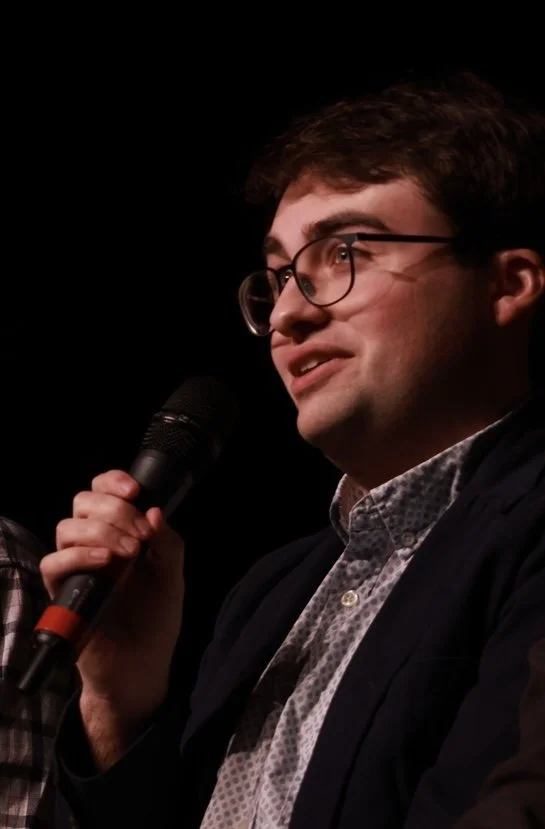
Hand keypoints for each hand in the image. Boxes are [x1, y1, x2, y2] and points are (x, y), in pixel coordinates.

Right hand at [40, 469, 184, 725]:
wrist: (142, 667)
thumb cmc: (155, 620)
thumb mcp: (172, 576)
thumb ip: (168, 542)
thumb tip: (154, 510)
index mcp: (119, 532)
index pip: (103, 491)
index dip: (113, 481)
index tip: (134, 490)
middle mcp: (94, 544)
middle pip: (83, 502)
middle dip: (114, 510)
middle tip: (140, 536)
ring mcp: (77, 567)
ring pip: (67, 527)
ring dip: (101, 531)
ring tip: (129, 553)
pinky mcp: (63, 592)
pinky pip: (53, 563)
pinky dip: (78, 556)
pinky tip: (106, 562)